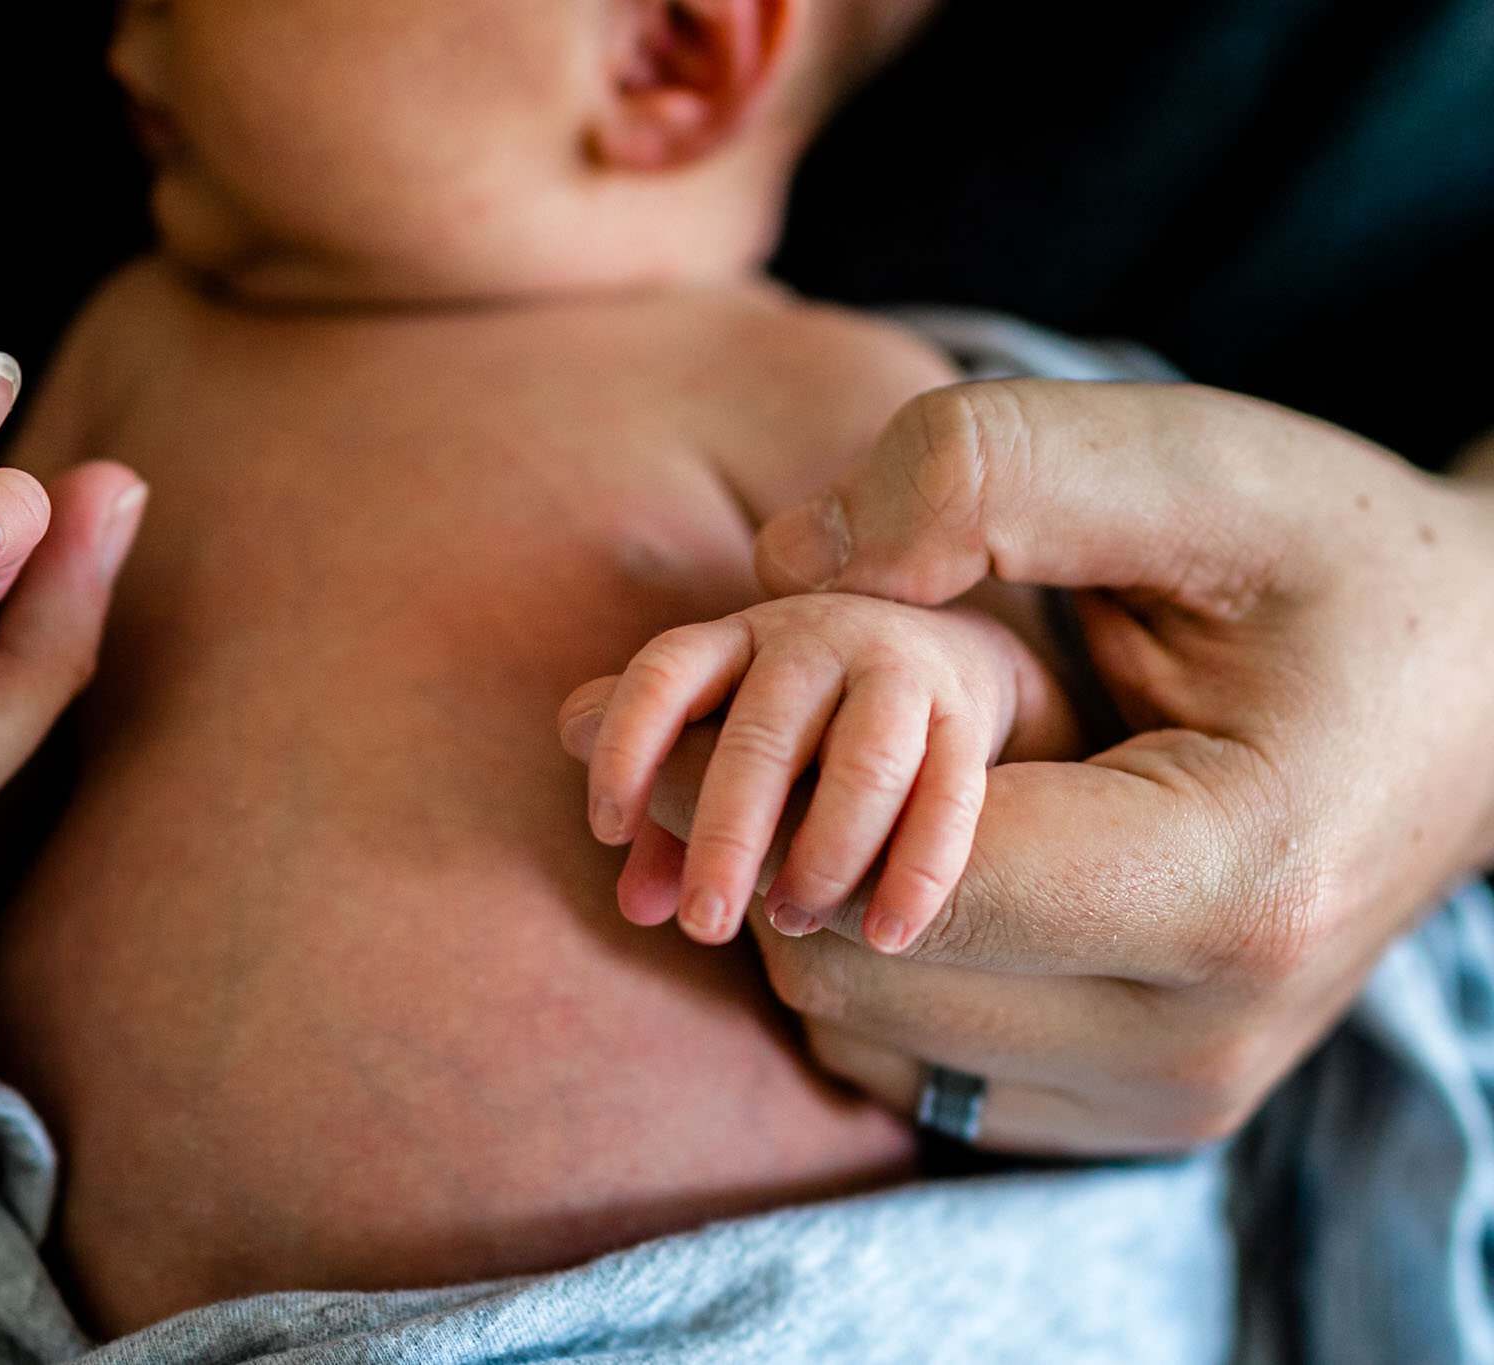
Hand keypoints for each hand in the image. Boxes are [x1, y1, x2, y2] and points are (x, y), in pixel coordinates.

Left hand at [563, 594, 1074, 950]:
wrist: (940, 658)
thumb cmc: (798, 723)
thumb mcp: (723, 740)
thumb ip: (671, 809)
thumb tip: (635, 907)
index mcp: (733, 642)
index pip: (662, 674)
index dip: (627, 748)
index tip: (607, 830)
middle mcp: (810, 643)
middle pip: (760, 737)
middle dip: (728, 838)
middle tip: (704, 925)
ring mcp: (894, 672)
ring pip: (863, 765)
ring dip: (825, 855)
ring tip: (792, 922)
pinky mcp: (963, 717)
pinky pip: (949, 800)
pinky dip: (917, 874)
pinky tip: (884, 936)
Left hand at [568, 380, 1493, 1153]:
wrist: (1475, 692)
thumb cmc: (1336, 566)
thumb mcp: (1192, 464)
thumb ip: (987, 477)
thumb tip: (785, 569)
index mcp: (1227, 890)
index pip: (894, 884)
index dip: (757, 776)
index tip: (696, 671)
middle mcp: (1196, 1040)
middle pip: (847, 969)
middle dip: (762, 829)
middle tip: (752, 702)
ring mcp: (1164, 1100)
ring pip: (852, 1026)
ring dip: (799, 893)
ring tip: (838, 762)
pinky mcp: (1126, 1115)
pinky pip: (898, 1058)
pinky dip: (857, 953)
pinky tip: (896, 840)